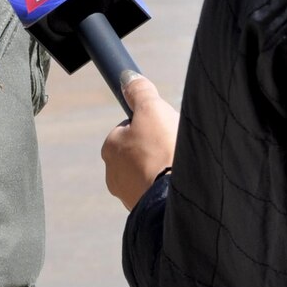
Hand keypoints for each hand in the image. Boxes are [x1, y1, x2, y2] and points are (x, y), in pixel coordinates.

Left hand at [101, 74, 178, 211]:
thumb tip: (127, 77)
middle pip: (138, 150)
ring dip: (160, 167)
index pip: (130, 127)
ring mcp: (126, 193)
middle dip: (155, 147)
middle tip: (173, 146)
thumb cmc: (161, 149)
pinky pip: (154, 190)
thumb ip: (139, 91)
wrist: (175, 195)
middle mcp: (112, 173)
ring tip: (177, 165)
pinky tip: (176, 182)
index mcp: (110, 147)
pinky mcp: (142, 209)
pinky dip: (164, 184)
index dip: (150, 124)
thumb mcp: (151, 109)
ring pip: (147, 171)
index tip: (164, 128)